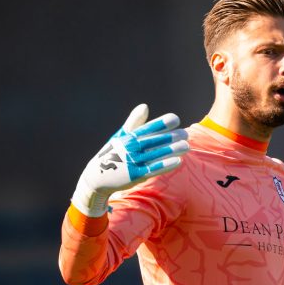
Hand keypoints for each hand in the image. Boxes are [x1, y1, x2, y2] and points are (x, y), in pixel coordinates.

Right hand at [71, 104, 189, 216]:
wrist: (96, 178)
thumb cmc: (112, 154)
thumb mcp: (120, 137)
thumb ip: (134, 122)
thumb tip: (145, 106)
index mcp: (127, 138)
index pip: (146, 128)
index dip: (161, 123)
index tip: (175, 119)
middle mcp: (129, 149)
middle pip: (153, 142)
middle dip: (170, 137)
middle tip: (185, 133)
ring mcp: (131, 163)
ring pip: (155, 155)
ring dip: (171, 150)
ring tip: (186, 145)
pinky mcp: (134, 176)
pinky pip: (152, 170)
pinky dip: (164, 165)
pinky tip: (178, 161)